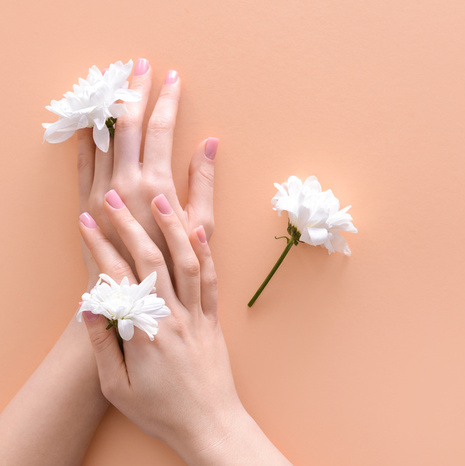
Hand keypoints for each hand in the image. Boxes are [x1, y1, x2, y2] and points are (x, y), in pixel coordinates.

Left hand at [77, 59, 216, 285]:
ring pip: (103, 134)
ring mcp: (100, 190)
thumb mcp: (200, 226)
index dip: (167, 100)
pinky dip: (86, 133)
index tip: (174, 78)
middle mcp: (125, 182)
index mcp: (157, 186)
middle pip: (129, 123)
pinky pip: (82, 158)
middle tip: (141, 66)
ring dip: (110, 104)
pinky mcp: (84, 200)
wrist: (132, 294)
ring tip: (116, 81)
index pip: (161, 129)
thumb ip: (203, 181)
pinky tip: (93, 117)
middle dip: (136, 90)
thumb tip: (209, 143)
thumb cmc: (173, 265)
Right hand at [79, 191, 289, 464]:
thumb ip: (102, 346)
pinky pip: (210, 280)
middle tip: (115, 198)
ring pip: (186, 262)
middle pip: (152, 261)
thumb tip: (89, 308)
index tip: (87, 221)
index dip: (101, 247)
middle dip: (131, 225)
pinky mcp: (214, 319)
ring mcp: (198, 315)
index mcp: (145, 333)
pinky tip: (199, 230)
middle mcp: (174, 317)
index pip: (119, 279)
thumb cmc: (161, 410)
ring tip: (161, 198)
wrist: (209, 423)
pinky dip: (205, 253)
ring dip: (173, 227)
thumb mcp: (117, 388)